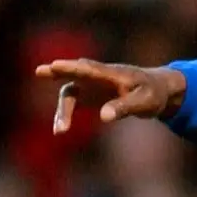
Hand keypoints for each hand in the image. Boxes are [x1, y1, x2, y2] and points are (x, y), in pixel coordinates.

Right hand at [34, 59, 187, 133]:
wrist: (157, 92)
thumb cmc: (153, 94)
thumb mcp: (145, 103)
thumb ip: (124, 107)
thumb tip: (103, 116)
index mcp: (114, 74)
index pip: (91, 69)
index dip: (74, 68)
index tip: (56, 65)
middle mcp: (99, 76)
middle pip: (75, 72)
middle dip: (59, 72)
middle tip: (40, 71)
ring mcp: (92, 84)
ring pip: (70, 92)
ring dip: (63, 109)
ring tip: (60, 131)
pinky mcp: (90, 95)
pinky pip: (72, 103)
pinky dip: (65, 114)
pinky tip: (61, 130)